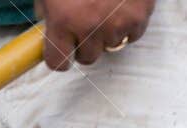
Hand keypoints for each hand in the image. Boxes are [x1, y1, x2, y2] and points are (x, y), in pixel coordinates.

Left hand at [34, 0, 153, 69]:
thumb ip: (47, 9)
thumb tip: (48, 27)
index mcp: (63, 19)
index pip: (58, 62)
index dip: (59, 56)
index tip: (60, 51)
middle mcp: (90, 26)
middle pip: (87, 58)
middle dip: (84, 43)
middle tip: (84, 21)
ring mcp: (117, 24)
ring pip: (110, 46)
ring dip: (106, 32)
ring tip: (104, 7)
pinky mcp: (140, 16)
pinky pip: (132, 35)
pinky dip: (127, 24)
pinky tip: (120, 6)